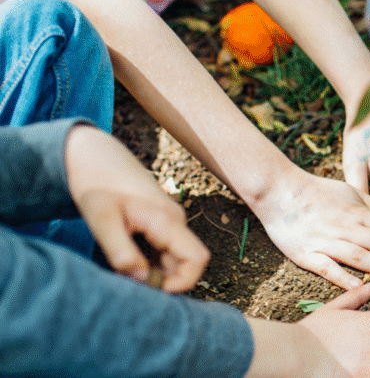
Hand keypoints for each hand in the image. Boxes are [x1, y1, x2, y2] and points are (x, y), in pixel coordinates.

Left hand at [65, 125, 208, 292]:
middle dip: (166, 280)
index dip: (184, 281)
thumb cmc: (96, 185)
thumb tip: (143, 280)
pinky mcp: (161, 224)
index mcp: (166, 220)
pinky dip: (151, 263)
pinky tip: (127, 260)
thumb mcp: (101, 221)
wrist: (94, 157)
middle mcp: (175, 222)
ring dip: (157, 272)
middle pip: (188, 262)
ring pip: (176, 258)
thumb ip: (122, 253)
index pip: (197, 258)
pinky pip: (166, 251)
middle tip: (132, 284)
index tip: (155, 291)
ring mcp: (170, 222)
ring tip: (125, 271)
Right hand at [250, 167, 369, 289]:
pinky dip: (342, 278)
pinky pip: (327, 268)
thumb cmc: (317, 193)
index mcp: (356, 212)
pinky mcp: (307, 255)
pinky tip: (359, 287)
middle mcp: (344, 227)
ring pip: (359, 255)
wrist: (276, 190)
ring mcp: (326, 242)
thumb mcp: (351, 193)